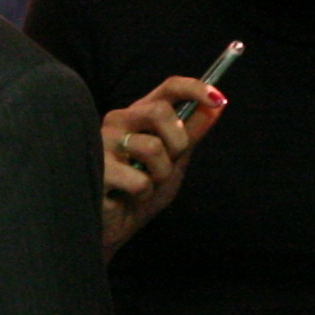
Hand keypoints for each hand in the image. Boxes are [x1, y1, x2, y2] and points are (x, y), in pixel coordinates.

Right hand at [97, 78, 219, 253]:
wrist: (114, 227)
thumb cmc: (140, 192)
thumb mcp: (175, 161)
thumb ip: (192, 133)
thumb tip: (217, 105)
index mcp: (139, 115)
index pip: (168, 87)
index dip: (195, 88)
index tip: (218, 100)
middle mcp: (118, 121)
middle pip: (159, 111)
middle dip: (177, 142)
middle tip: (170, 162)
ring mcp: (102, 143)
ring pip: (151, 147)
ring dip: (160, 175)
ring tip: (145, 185)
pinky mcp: (96, 169)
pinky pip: (138, 180)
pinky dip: (143, 194)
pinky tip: (126, 197)